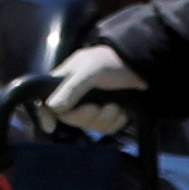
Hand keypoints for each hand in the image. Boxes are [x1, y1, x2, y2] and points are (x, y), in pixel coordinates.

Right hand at [25, 45, 148, 139]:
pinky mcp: (108, 113)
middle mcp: (76, 95)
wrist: (142, 66)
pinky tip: (121, 110)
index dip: (47, 114)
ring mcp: (93, 105)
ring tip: (115, 104)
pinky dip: (115, 121)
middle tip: (96, 107)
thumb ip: (71, 89)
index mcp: (65, 81)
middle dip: (86, 116)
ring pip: (90, 125)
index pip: (48, 102)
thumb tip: (52, 107)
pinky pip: (106, 128)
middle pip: (71, 118)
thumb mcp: (89, 71)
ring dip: (105, 118)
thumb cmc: (112, 61)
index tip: (50, 126)